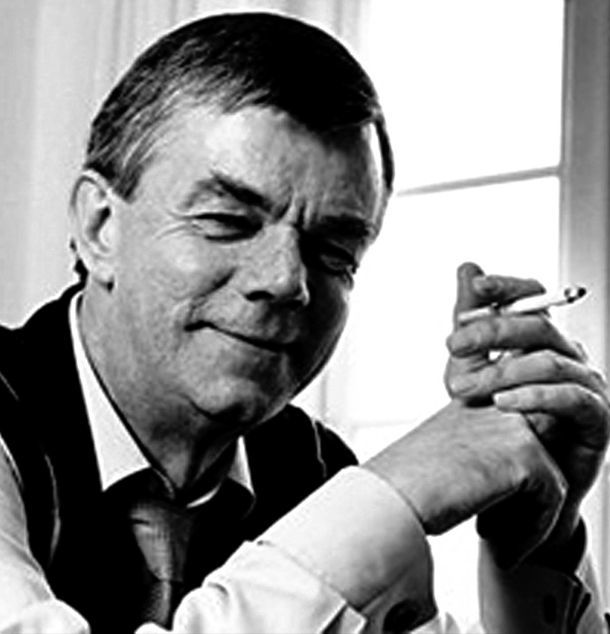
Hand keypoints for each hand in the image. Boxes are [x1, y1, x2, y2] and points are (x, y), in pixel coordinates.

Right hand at [365, 400, 566, 556]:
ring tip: (495, 542)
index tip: (480, 514)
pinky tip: (499, 549)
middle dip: (522, 498)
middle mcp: (495, 403)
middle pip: (535, 457)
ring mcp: (512, 424)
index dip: (504, 480)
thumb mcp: (441, 453)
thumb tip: (507, 477)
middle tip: (490, 530)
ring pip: (549, 478)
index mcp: (471, 400)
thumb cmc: (401, 482)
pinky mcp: (524, 453)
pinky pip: (552, 499)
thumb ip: (475, 451)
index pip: (512, 440)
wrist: (387, 497)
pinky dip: (531, 531)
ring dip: (528, 517)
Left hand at [445, 262, 609, 563]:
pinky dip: (535, 396)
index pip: (534, 297)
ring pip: (550, 360)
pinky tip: (502, 403)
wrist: (519, 486)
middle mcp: (568, 355)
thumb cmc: (495, 425)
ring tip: (461, 388)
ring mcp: (586, 386)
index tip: (475, 287)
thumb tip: (468, 266)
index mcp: (540, 340)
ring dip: (501, 371)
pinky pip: (572, 398)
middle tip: (453, 343)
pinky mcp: (597, 420)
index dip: (507, 287)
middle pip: (539, 325)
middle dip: (492, 329)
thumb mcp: (471, 369)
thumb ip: (471, 323)